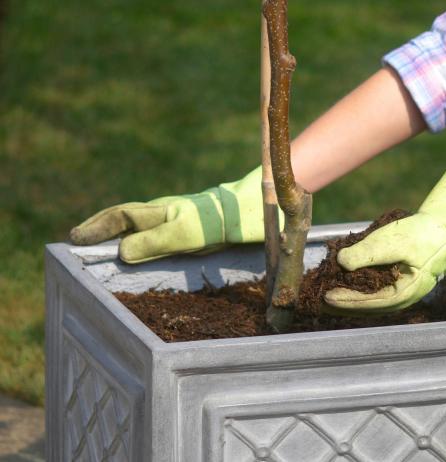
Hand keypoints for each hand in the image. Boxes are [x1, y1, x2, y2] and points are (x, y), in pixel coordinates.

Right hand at [70, 167, 280, 262]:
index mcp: (162, 211)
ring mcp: (182, 220)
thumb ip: (156, 242)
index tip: (74, 239)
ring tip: (104, 250)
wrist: (259, 209)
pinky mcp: (197, 230)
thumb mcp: (188, 234)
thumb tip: (120, 252)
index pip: (121, 216)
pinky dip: (145, 243)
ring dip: (121, 235)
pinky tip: (147, 254)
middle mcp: (168, 214)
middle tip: (78, 240)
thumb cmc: (225, 220)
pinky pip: (163, 236)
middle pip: (128, 219)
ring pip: (144, 226)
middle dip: (102, 228)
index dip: (98, 226)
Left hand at [325, 170, 445, 313]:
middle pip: (369, 306)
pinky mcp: (403, 280)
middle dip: (344, 305)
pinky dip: (361, 291)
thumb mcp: (394, 240)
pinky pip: (378, 291)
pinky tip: (348, 285)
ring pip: (373, 301)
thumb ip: (367, 253)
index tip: (325, 296)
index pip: (369, 302)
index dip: (346, 301)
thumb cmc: (426, 234)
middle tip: (320, 302)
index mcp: (406, 291)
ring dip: (351, 299)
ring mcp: (405, 289)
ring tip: (329, 297)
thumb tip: (341, 262)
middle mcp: (405, 296)